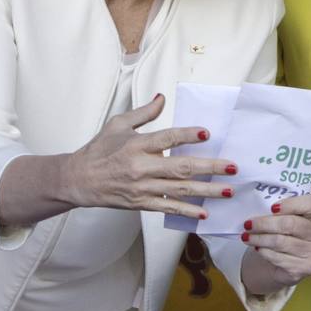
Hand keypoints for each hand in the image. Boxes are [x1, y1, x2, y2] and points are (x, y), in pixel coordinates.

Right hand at [0, 95, 238, 226]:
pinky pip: (168, 208)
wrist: (78, 180)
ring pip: (180, 190)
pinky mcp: (141, 203)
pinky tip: (204, 213)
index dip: (188, 135)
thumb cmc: (99, 150)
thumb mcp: (118, 124)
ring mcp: (142, 188)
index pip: (167, 138)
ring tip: (228, 190)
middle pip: (181, 168)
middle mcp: (141, 167)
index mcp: (136, 144)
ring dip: (206, 191)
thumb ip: (143, 113)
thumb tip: (162, 97)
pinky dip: (186, 212)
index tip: (207, 133)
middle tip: (232, 167)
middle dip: (210, 167)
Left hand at [240, 195, 310, 292]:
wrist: (292, 261)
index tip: (272, 207)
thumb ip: (281, 209)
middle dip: (265, 223)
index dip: (292, 204)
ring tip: (246, 236)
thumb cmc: (289, 232)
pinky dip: (264, 252)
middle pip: (290, 224)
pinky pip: (278, 258)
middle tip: (248, 224)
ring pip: (280, 242)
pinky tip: (258, 248)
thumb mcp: (290, 216)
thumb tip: (258, 206)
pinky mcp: (305, 268)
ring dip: (259, 239)